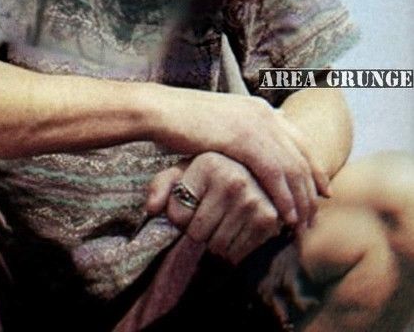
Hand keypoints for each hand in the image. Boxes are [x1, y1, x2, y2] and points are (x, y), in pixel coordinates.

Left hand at [147, 153, 281, 263]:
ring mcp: (253, 200)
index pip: (178, 214)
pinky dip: (231, 251)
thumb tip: (151, 208)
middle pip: (197, 233)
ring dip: (213, 243)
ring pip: (217, 247)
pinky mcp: (268, 220)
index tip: (187, 208)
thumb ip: (161, 185)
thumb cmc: (211, 177)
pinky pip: (236, 254)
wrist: (256, 178)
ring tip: (219, 224)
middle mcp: (233, 180)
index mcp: (209, 164)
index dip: (177, 218)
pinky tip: (234, 231)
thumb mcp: (184, 172)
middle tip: (205, 218)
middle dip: (196, 232)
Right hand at [164, 91, 328, 227]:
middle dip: (312, 189)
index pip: (300, 140)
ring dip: (301, 199)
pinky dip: (283, 197)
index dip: (314, 167)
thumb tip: (258, 144)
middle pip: (301, 156)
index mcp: (260, 108)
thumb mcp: (223, 122)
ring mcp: (256, 125)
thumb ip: (245, 130)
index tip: (323, 190)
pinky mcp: (245, 139)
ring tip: (303, 224)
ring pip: (292, 168)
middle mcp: (264, 114)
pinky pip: (274, 174)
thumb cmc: (185, 120)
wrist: (163, 111)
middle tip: (316, 215)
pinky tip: (286, 216)